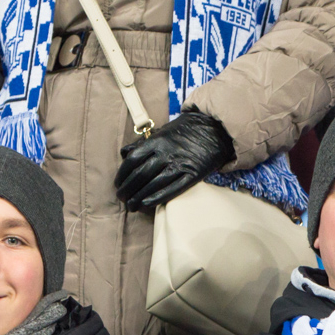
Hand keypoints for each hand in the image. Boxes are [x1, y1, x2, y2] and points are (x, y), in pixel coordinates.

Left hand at [115, 111, 233, 211]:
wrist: (216, 128)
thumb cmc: (187, 129)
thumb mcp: (164, 130)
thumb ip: (144, 143)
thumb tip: (124, 153)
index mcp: (157, 140)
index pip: (133, 160)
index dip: (122, 174)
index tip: (118, 183)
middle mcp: (166, 153)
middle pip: (140, 175)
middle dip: (127, 189)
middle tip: (122, 198)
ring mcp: (180, 164)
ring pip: (154, 184)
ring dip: (139, 197)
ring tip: (131, 206)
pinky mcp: (193, 174)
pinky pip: (173, 188)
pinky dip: (158, 197)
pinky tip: (147, 204)